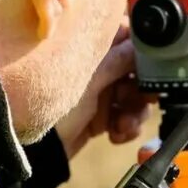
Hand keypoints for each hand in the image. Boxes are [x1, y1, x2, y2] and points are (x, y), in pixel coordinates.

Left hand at [56, 25, 156, 159]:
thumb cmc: (55, 106)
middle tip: (141, 99)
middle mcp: (97, 66)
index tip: (151, 66)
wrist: (36, 151)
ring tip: (124, 124)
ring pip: (136, 96)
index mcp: (91, 47)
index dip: (143, 51)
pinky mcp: (100, 116)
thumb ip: (121, 59)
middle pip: (137, 69)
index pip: (128, 37)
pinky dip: (127, 126)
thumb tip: (146, 42)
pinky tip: (117, 133)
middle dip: (143, 88)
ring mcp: (99, 92)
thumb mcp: (92, 80)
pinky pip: (126, 117)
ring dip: (137, 111)